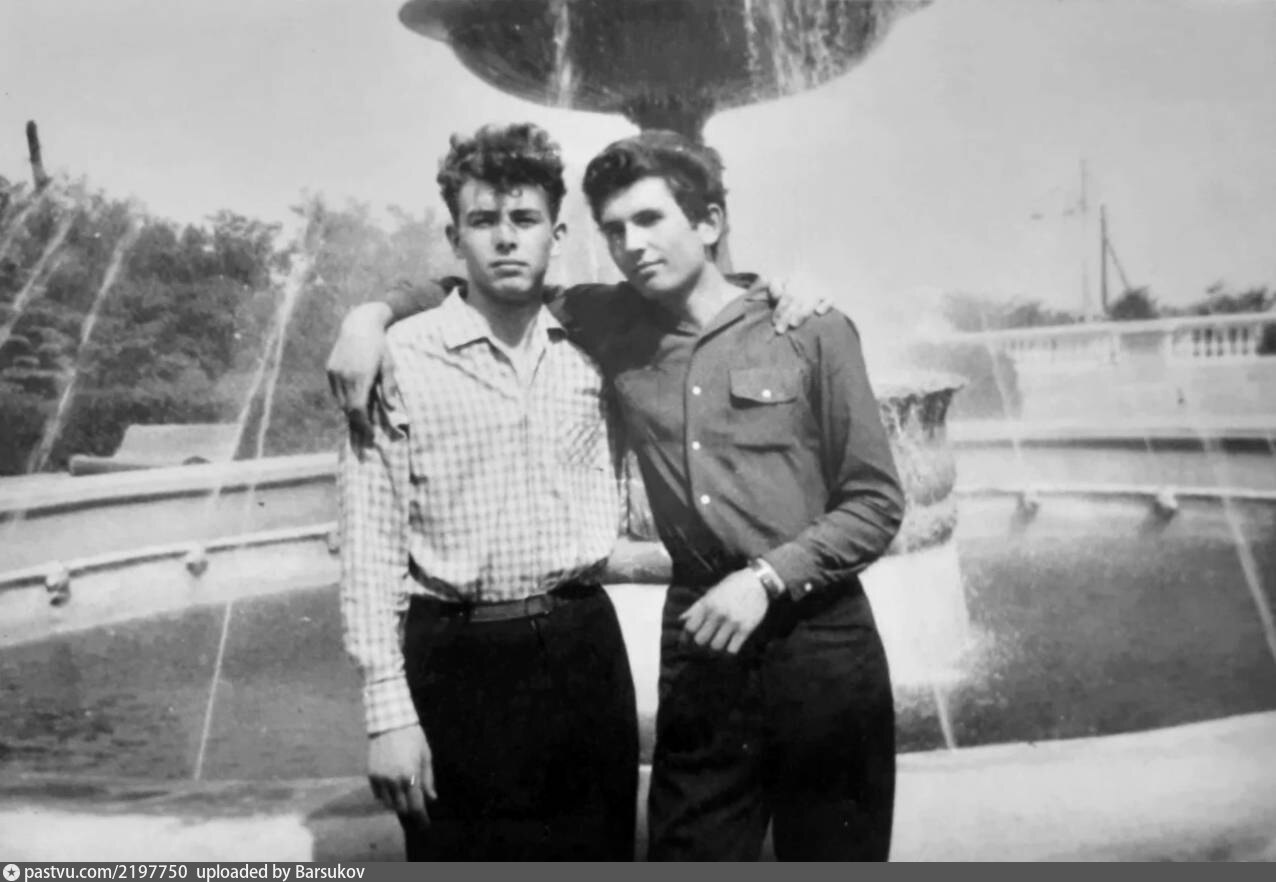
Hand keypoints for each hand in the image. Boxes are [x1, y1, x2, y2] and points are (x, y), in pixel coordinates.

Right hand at [326, 303, 394, 444]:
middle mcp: (344, 376)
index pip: (357, 408)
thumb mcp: (389, 364)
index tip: (370, 433)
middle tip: (366, 431)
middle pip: (347, 407)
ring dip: (349, 411)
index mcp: (361, 376)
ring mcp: (335, 372)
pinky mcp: (330, 369)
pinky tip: (352, 402)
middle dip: (356, 421)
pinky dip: (343, 399)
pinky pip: (335, 391)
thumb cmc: (379, 345)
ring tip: (360, 419)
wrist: (359, 323)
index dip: (362, 423)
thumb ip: (389, 386)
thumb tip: (392, 407)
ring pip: (339, 401)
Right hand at [368, 724, 436, 823]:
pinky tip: (393, 787)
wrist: (390, 722)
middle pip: (402, 808)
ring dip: (398, 803)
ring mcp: (381, 779)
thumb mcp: (426, 756)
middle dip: (410, 810)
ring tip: (404, 795)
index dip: (421, 818)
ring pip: (389, 804)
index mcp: (411, 776)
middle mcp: (394, 781)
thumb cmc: (413, 738)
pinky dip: (386, 795)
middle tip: (416, 807)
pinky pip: (379, 794)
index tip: (424, 825)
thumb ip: (428, 779)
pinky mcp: (371, 775)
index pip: (416, 806)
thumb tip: (432, 799)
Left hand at [679, 568, 770, 654]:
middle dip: (700, 643)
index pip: (690, 627)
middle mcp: (718, 614)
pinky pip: (732, 649)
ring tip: (717, 643)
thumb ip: (696, 607)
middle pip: (701, 640)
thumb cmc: (733, 585)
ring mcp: (732, 623)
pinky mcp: (746, 629)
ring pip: (716, 647)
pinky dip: (729, 651)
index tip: (686, 642)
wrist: (759, 582)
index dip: (686, 637)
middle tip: (704, 643)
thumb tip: (681, 620)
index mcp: (708, 604)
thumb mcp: (712, 592)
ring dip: (715, 647)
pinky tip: (729, 646)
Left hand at [767, 279, 834, 332]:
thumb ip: (774, 287)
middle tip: (780, 330)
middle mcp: (809, 282)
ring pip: (811, 301)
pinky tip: (818, 312)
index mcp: (796, 277)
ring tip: (793, 324)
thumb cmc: (787, 288)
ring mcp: (819, 289)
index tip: (774, 321)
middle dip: (787, 316)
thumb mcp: (779, 284)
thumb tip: (778, 295)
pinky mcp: (829, 296)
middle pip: (797, 300)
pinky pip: (830, 300)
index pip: (788, 295)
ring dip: (802, 313)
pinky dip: (826, 305)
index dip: (780, 308)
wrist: (806, 284)